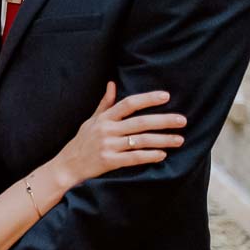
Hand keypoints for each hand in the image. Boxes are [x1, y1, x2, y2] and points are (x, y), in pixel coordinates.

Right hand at [55, 82, 186, 184]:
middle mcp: (107, 130)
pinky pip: (134, 158)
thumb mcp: (91, 120)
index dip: (148, 99)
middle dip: (163, 121)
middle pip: (140, 122)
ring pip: (141, 141)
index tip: (166, 96)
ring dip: (163, 140)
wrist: (67, 166)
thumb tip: (112, 83)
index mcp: (104, 118)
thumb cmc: (82, 142)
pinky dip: (149, 156)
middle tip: (182, 120)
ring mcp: (108, 146)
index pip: (128, 104)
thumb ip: (105, 104)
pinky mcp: (109, 161)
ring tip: (179, 140)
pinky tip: (163, 155)